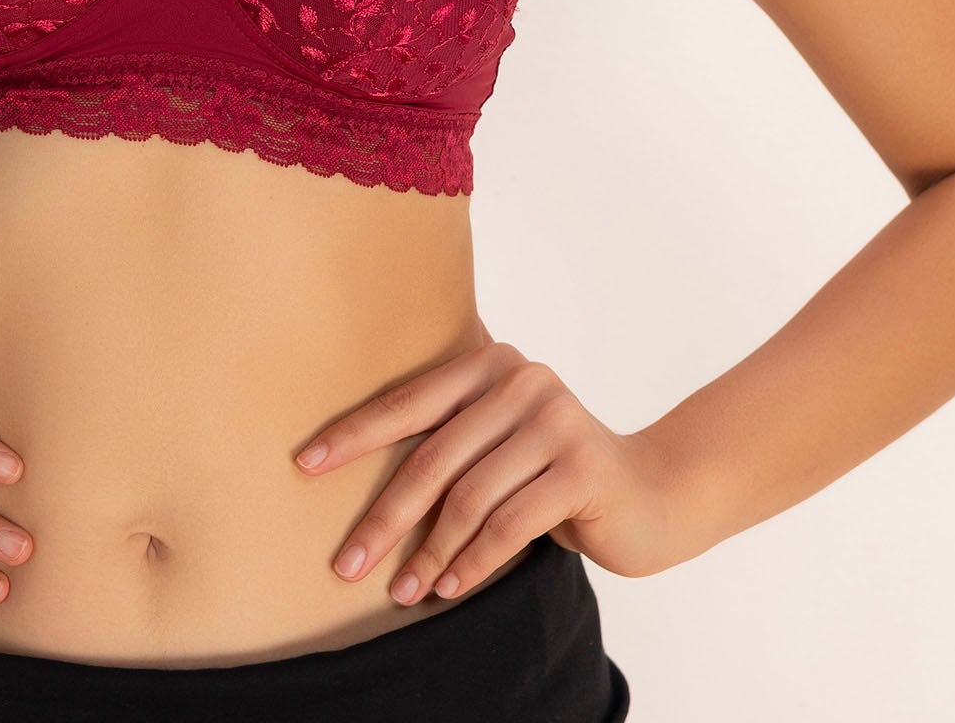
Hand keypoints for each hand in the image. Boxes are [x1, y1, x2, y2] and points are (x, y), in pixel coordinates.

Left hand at [292, 325, 680, 598]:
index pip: (408, 400)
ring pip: (468, 498)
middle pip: (432, 457)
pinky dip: (471, 562)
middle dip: (384, 516)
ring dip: (429, 553)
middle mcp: (522, 380)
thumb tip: (351, 476)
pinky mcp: (582, 469)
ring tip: (402, 592)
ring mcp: (556, 421)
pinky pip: (508, 525)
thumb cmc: (551, 472)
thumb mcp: (496, 442)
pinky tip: (449, 587)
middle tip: (345, 563)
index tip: (305, 465)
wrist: (650, 493)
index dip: (354, 434)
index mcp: (490, 363)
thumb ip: (447, 438)